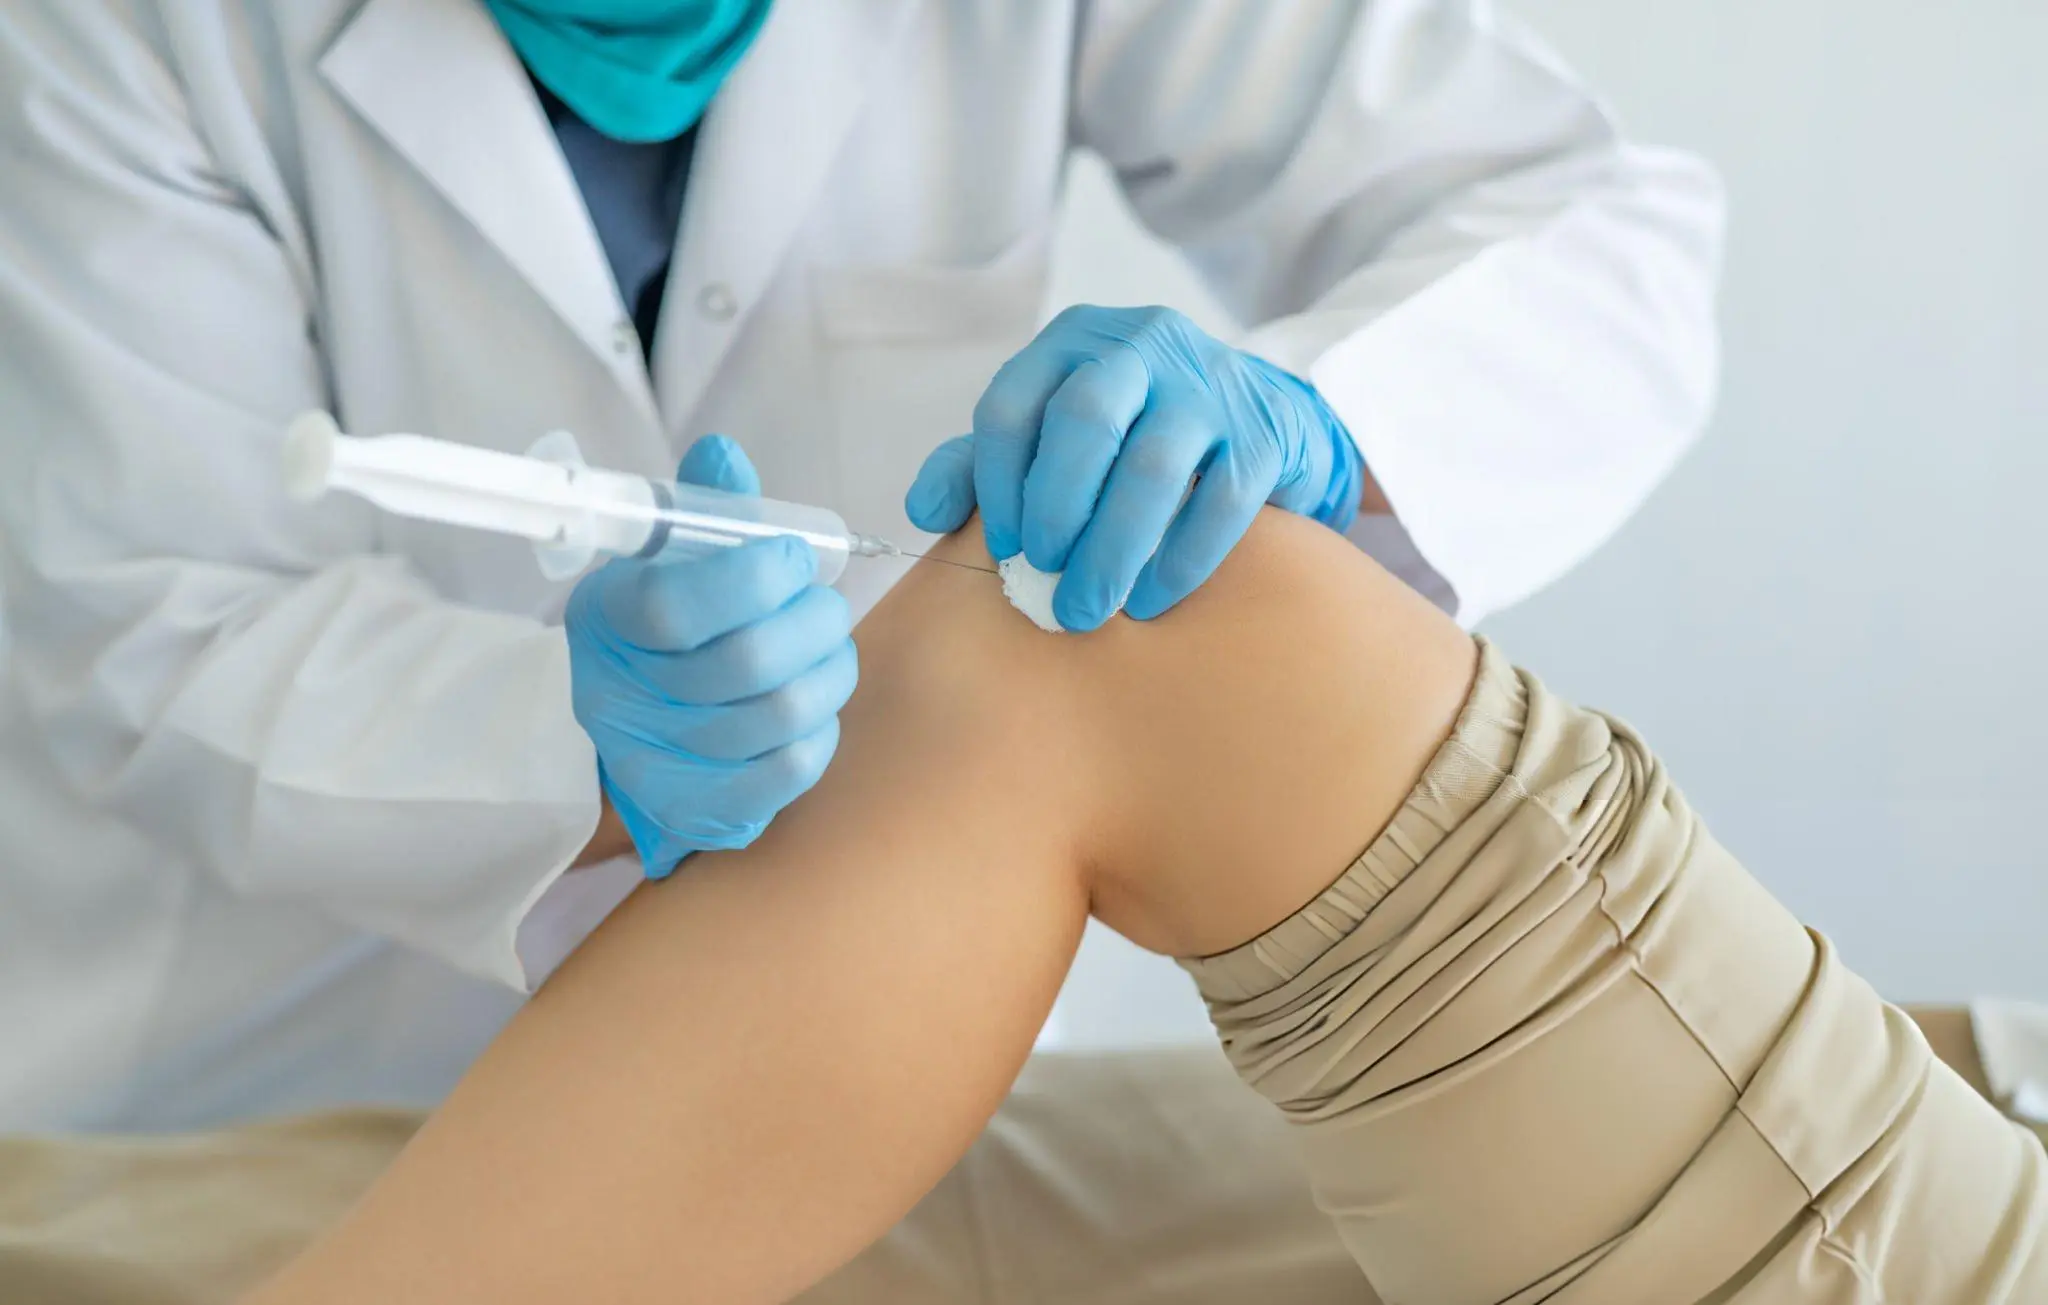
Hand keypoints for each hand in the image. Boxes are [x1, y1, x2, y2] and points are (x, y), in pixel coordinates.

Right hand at [566, 436, 856, 877]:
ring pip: (785, 713)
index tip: (794, 557)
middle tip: (823, 603)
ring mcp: (658, 762)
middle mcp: (620, 697)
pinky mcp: (702, 810)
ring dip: (830, 669)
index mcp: (608, 618)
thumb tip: (724, 455)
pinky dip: (822, 726)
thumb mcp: (670, 558)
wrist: (636, 727)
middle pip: (749, 662)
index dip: (754, 576)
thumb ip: (707, 509)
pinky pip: (794, 768)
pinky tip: (812, 701)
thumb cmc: (667, 630)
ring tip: (827, 647)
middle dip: (814, 620)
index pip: (678, 605)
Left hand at [904, 305, 1364, 631]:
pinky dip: (1180, 559)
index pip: (1013, 403)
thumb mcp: (1053, 428)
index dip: (997, 482)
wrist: (1265, 415)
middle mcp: (1140, 347)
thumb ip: (983, 463)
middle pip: (1083, 419)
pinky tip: (1150, 600)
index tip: (1003, 546)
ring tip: (1089, 606)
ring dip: (1113, 546)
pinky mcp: (1263, 432)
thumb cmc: (1133, 431)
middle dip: (1055, 507)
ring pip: (1153, 464)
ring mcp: (1208, 384)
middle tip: (1041, 574)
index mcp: (1073, 342)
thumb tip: (923, 510)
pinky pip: (1222, 500)